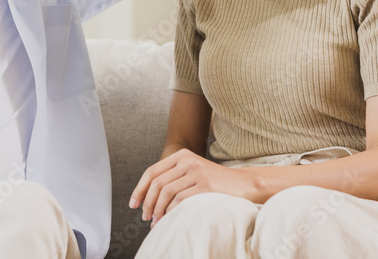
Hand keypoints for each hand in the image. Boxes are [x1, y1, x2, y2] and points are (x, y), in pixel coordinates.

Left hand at [129, 149, 259, 226]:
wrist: (243, 183)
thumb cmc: (215, 182)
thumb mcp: (193, 171)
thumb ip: (173, 177)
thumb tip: (149, 197)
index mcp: (181, 155)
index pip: (152, 172)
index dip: (140, 189)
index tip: (134, 204)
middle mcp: (187, 161)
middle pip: (156, 183)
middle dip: (147, 202)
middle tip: (145, 216)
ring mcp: (196, 172)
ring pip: (166, 193)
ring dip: (157, 210)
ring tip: (156, 221)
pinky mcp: (205, 185)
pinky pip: (179, 200)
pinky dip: (170, 212)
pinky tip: (169, 219)